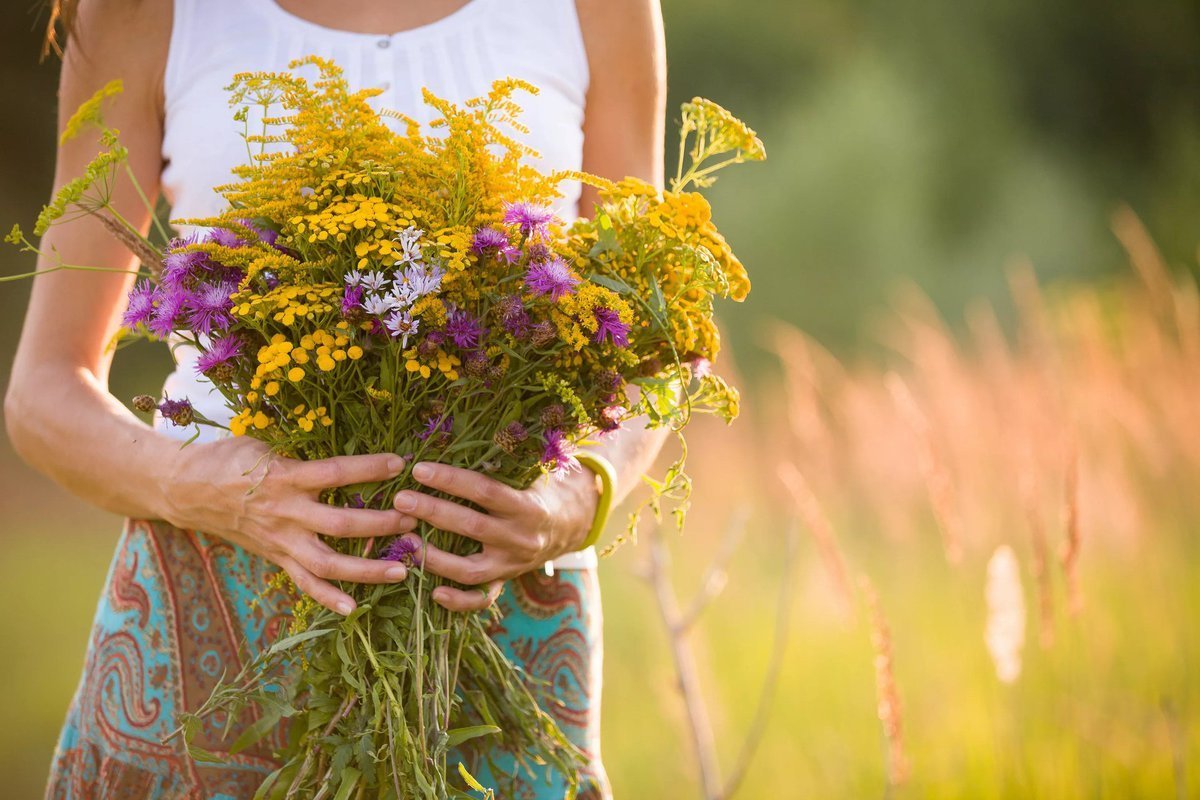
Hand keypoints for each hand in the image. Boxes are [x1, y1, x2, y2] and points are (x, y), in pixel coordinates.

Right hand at [158, 436, 416, 615]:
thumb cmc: (228, 459)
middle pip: (340, 525)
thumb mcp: (264, 446)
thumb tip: (342, 450)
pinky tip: (354, 609)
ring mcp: (280, 540)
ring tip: (404, 570)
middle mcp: (285, 513)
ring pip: (328, 563)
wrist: (183, 490)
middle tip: (415, 519)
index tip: (401, 463)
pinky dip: (328, 598)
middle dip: (381, 524)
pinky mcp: (275, 557)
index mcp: (284, 478)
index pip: (334, 473)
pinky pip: (304, 583)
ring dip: (367, 570)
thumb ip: (301, 453)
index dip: (368, 468)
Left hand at [391, 461, 600, 611]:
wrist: (570, 525)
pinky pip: (481, 598)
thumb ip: (501, 462)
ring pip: (470, 569)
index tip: (419, 469)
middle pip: (471, 527)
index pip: (485, 491)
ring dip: (434, 557)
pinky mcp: (505, 582)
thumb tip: (456, 437)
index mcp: (528, 506)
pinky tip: (433, 593)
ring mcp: (512, 565)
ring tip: (402, 541)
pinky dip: (458, 600)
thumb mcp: (531, 471)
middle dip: (433, 512)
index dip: (451, 480)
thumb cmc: (538, 489)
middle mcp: (520, 538)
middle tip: (400, 499)